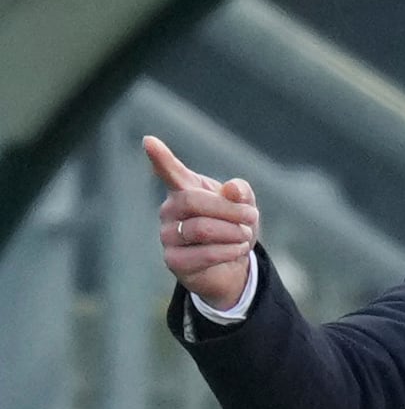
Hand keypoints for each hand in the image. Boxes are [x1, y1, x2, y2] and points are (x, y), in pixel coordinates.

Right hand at [145, 136, 258, 308]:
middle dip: (229, 210)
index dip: (160, 158)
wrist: (232, 267)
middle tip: (251, 216)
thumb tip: (232, 189)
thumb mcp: (244, 208)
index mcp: (185, 190)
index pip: (170, 171)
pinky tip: (238, 250)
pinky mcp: (174, 261)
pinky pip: (204, 254)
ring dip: (232, 232)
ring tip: (244, 236)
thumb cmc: (233, 230)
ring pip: (201, 229)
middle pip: (193, 201)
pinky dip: (229, 251)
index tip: (149, 141)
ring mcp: (168, 236)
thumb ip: (241, 194)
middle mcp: (170, 210)